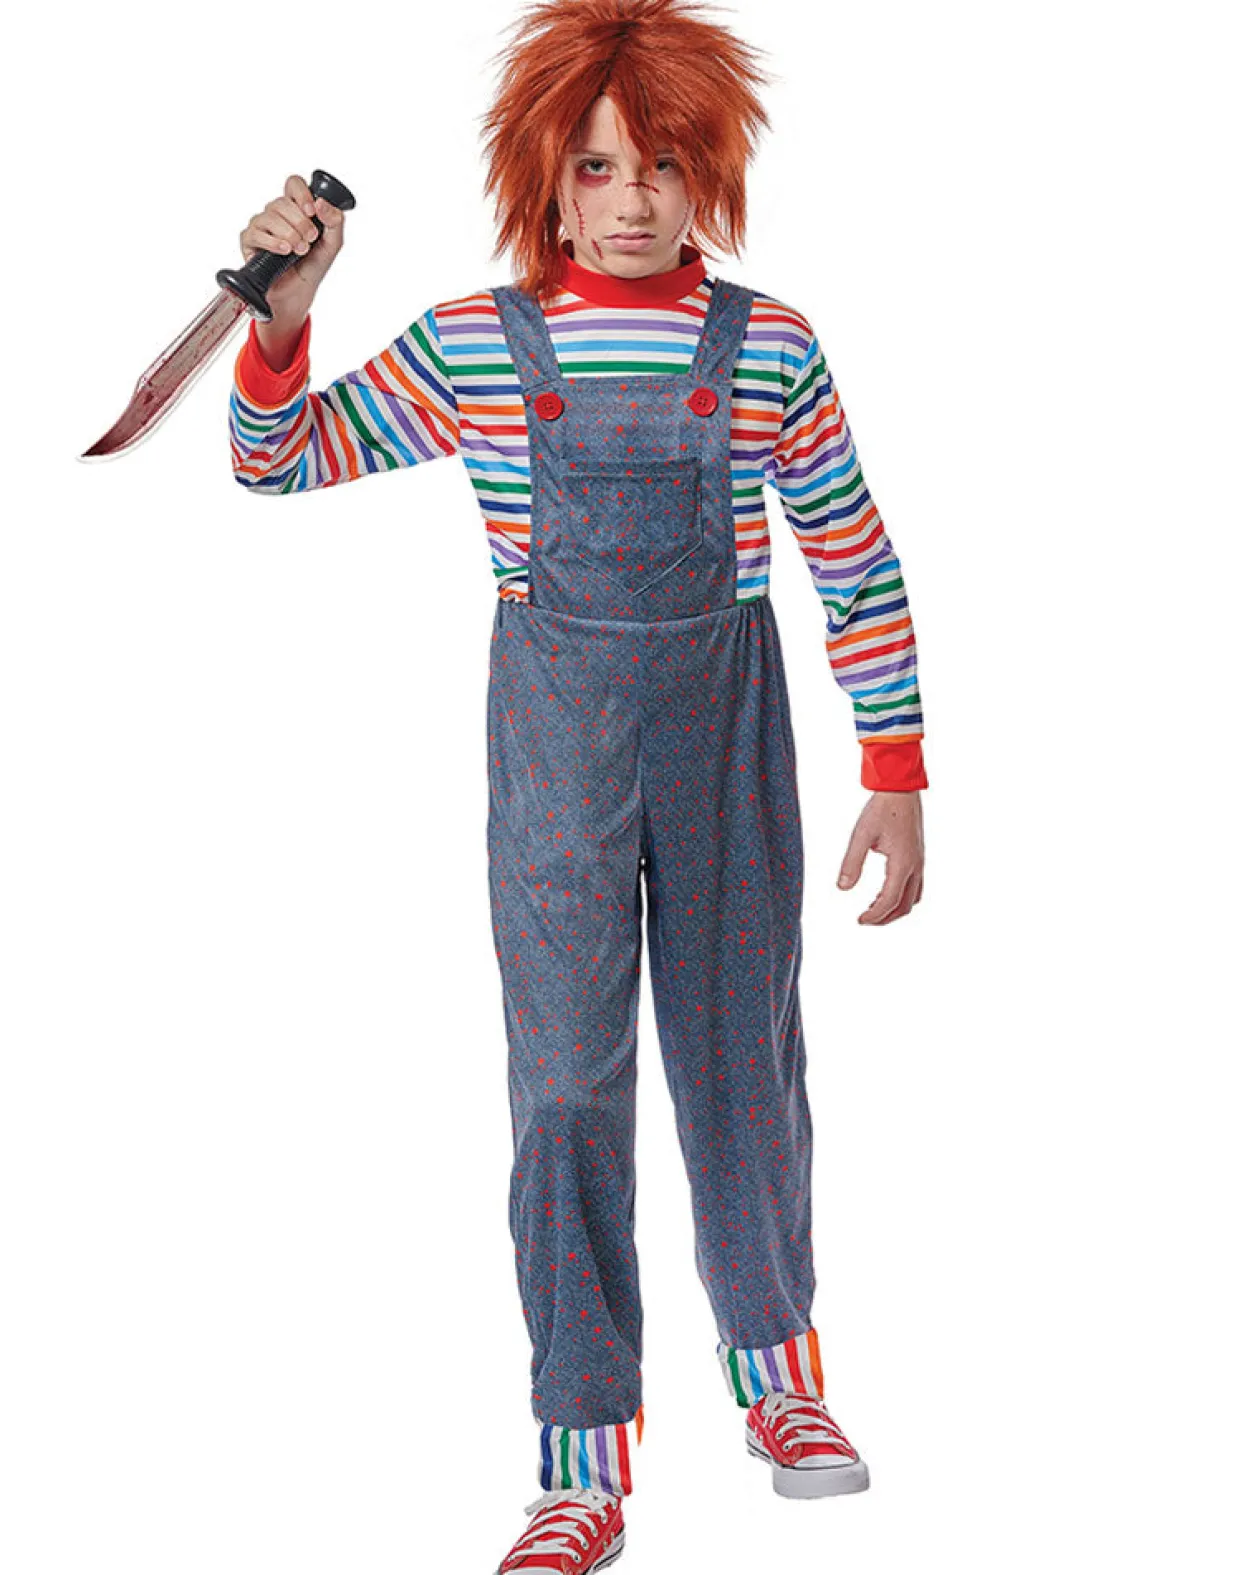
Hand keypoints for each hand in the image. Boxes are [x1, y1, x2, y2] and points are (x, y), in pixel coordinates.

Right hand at [238, 172, 346, 327]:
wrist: (300, 292)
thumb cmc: (313, 266)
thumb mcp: (332, 244)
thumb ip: (334, 221)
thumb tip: (321, 203)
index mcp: (296, 208)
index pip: (293, 184)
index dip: (302, 194)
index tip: (311, 212)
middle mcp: (276, 213)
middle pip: (281, 202)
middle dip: (300, 222)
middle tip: (310, 240)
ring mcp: (261, 225)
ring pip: (269, 216)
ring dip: (289, 234)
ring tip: (299, 250)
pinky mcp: (249, 241)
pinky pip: (255, 233)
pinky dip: (272, 242)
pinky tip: (284, 251)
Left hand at [837, 791, 924, 924]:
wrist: (901, 789)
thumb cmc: (881, 809)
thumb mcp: (861, 836)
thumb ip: (852, 863)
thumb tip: (843, 888)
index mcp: (902, 863)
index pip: (889, 900)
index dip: (874, 915)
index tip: (859, 920)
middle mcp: (915, 866)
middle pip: (905, 906)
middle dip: (885, 918)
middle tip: (865, 920)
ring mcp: (919, 862)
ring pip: (913, 898)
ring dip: (895, 909)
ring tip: (874, 910)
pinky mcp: (918, 856)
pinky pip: (915, 886)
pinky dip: (902, 896)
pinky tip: (884, 891)